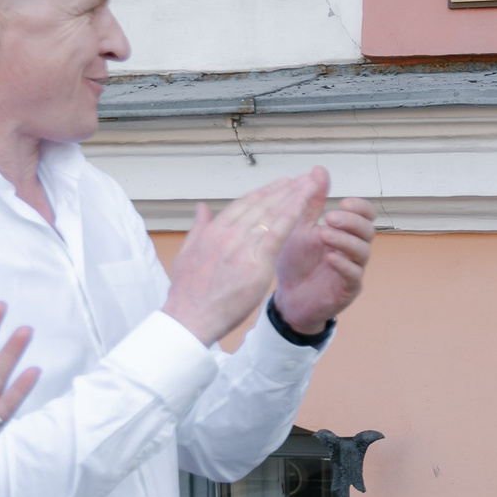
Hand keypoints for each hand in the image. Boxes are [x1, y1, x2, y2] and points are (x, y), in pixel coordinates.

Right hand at [162, 172, 323, 345]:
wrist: (189, 318)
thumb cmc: (189, 293)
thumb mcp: (187, 255)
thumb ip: (199, 229)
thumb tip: (202, 207)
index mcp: (212, 232)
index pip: (243, 205)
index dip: (264, 192)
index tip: (280, 183)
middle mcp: (226, 234)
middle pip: (260, 205)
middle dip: (283, 189)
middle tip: (302, 178)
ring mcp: (240, 247)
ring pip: (271, 214)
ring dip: (293, 196)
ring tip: (309, 185)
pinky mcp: (255, 262)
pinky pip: (278, 232)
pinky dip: (292, 215)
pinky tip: (304, 203)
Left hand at [272, 190, 377, 334]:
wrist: (287, 298)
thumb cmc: (296, 262)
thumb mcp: (300, 227)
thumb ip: (311, 202)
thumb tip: (319, 170)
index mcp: (346, 233)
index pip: (365, 215)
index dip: (360, 208)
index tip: (343, 202)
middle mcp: (354, 250)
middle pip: (368, 231)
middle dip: (351, 222)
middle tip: (330, 217)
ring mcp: (353, 270)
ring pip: (363, 252)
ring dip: (345, 240)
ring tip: (324, 235)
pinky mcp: (347, 289)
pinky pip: (354, 275)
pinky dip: (343, 264)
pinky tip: (329, 257)